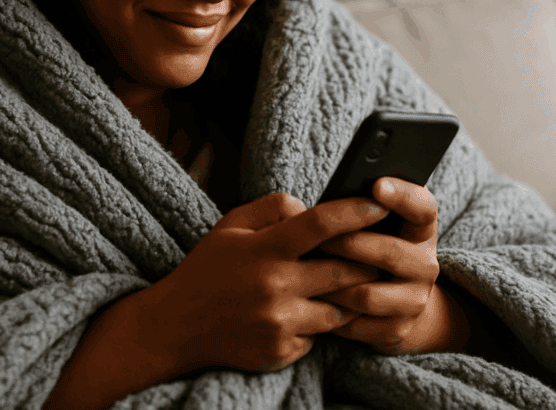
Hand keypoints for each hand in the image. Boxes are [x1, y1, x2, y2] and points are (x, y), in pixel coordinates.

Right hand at [141, 192, 388, 373]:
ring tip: (346, 285)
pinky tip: (305, 313)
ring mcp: (280, 323)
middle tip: (380, 252)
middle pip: (344, 270)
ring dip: (348, 297)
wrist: (174, 327)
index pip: (320, 225)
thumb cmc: (207, 269)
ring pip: (340, 309)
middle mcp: (275, 286)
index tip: (380, 204)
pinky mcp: (281, 350)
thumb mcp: (231, 225)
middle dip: (368, 261)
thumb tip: (313, 208)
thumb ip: (274, 207)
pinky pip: (319, 336)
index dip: (355, 212)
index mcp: (264, 249)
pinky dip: (318, 324)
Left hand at [312, 178, 461, 354]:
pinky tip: (312, 302)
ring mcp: (415, 299)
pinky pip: (360, 323)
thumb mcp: (372, 225)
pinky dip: (333, 313)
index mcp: (420, 230)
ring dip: (334, 284)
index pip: (423, 208)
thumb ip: (358, 208)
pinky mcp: (398, 329)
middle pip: (390, 253)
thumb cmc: (368, 248)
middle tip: (317, 238)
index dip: (403, 196)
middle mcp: (426, 264)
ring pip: (368, 294)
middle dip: (349, 244)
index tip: (376, 184)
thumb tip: (327, 200)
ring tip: (307, 273)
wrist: (393, 302)